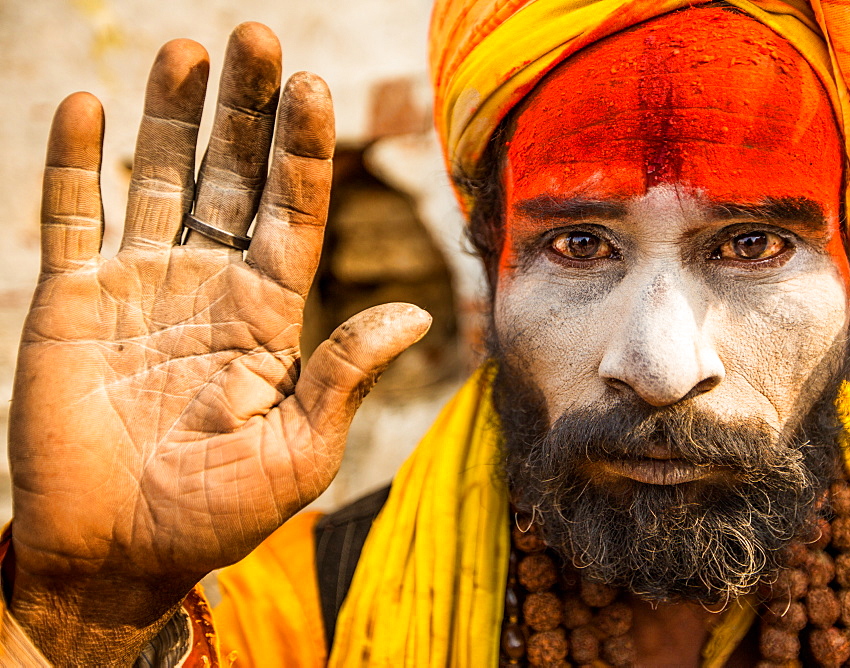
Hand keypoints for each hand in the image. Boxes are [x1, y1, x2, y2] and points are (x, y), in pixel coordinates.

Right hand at [6, 23, 429, 664]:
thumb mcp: (298, 453)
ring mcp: (139, 283)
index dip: (304, 150)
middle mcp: (209, 282)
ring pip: (160, 178)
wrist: (118, 551)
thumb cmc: (216, 513)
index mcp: (269, 312)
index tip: (312, 86)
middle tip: (256, 36)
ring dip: (173, 116)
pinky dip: (73, 162)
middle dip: (246, 110)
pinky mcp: (70, 300)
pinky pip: (70, 216)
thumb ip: (345, 376)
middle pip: (234, 176)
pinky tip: (84, 106)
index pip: (294, 211)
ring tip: (189, 51)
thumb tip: (416, 314)